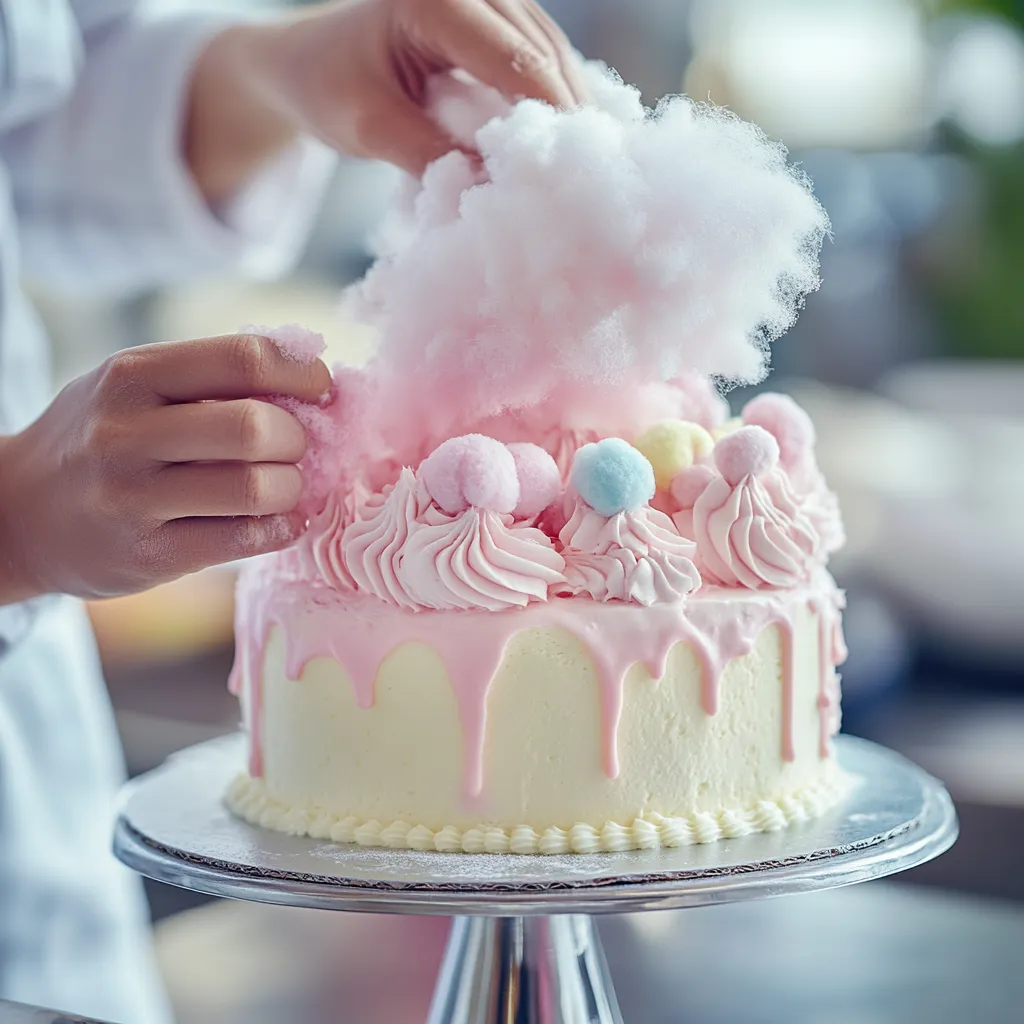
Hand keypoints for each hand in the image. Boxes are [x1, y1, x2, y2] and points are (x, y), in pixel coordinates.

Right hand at [0, 335, 329, 603]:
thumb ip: (209, 377)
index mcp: (132, 375)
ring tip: (284, 487)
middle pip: (255, 428)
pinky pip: (244, 540)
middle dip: (297, 438)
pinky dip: (280, 529)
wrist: (18, 514)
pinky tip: (279, 522)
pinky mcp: (148, 555)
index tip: (320, 389)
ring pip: (255, 489)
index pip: (244, 358)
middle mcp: (126, 433)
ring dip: (292, 488)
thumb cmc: (100, 439)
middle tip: (294, 447)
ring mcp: (133, 499)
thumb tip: (313, 377)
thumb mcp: (134, 386)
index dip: (301, 373)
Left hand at [187, 0, 585, 200]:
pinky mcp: (500, 22)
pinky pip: (544, 61)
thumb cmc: (327, 87)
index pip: (516, 61)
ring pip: (554, 57)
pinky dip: (555, 105)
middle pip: (546, 56)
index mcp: (434, 0)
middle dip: (568, 121)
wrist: (307, 59)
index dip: (552, 119)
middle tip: (588, 186)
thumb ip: (432, 154)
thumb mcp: (369, 128)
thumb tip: (495, 187)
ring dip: (569, 114)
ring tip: (587, 174)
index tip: (573, 175)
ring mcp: (492, 0)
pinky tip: (568, 146)